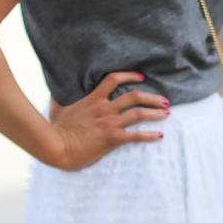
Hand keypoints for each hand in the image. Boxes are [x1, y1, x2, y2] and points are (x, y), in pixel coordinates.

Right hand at [44, 72, 167, 170]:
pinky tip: (160, 135)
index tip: (142, 77)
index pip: (114, 79)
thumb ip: (59, 100)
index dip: (130, 75)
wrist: (56, 146)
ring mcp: (109, 123)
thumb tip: (55, 94)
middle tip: (165, 100)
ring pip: (139, 113)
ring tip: (167, 114)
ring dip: (156, 113)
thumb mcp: (57, 109)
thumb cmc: (56, 130)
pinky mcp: (112, 139)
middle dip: (153, 97)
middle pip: (135, 96)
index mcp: (93, 99)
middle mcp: (105, 109)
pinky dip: (150, 135)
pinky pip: (136, 135)